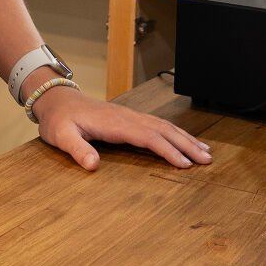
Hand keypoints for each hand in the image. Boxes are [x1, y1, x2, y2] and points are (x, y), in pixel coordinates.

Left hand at [33, 85, 211, 171]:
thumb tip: (93, 165)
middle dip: (186, 145)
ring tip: (205, 152)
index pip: (148, 137)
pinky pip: (158, 125)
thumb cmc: (59, 120)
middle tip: (207, 160)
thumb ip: (77, 150)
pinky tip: (184, 141)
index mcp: (115, 123)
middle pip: (164, 130)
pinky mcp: (130, 118)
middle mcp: (128, 117)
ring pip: (164, 126)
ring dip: (185, 139)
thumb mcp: (62, 136)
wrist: (57, 100)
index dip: (167, 150)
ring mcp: (131, 116)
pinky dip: (175, 133)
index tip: (184, 164)